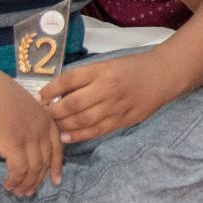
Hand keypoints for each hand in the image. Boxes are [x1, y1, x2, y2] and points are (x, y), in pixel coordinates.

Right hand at [0, 68, 63, 194]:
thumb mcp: (23, 106)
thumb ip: (30, 122)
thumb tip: (25, 140)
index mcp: (46, 118)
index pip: (57, 147)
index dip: (56, 166)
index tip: (56, 180)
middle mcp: (42, 129)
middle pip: (45, 161)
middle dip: (39, 180)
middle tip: (29, 192)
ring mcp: (30, 137)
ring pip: (34, 169)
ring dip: (26, 184)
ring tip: (18, 192)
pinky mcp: (15, 145)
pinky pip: (19, 170)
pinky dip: (15, 180)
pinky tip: (8, 185)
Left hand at [42, 52, 175, 143]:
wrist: (162, 75)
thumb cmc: (131, 68)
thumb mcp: (107, 65)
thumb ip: (85, 78)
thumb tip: (57, 93)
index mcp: (102, 70)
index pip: (70, 79)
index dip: (51, 89)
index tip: (39, 96)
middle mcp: (107, 88)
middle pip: (72, 103)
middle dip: (53, 112)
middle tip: (40, 116)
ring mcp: (115, 106)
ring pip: (82, 120)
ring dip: (62, 125)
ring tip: (49, 127)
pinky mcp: (122, 120)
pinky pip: (96, 130)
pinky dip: (78, 135)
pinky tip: (65, 137)